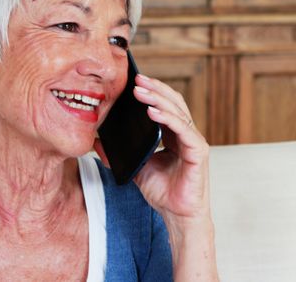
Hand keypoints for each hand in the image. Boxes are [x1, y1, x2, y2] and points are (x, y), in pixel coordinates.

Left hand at [94, 73, 217, 279]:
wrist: (178, 215)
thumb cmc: (163, 192)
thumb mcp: (137, 168)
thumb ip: (120, 154)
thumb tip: (97, 142)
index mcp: (174, 135)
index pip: (165, 106)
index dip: (151, 92)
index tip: (132, 82)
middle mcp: (186, 134)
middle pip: (173, 103)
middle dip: (154, 89)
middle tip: (135, 79)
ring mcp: (194, 141)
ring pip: (177, 111)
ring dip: (158, 99)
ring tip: (140, 91)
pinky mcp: (198, 151)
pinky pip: (183, 129)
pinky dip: (167, 118)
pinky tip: (152, 112)